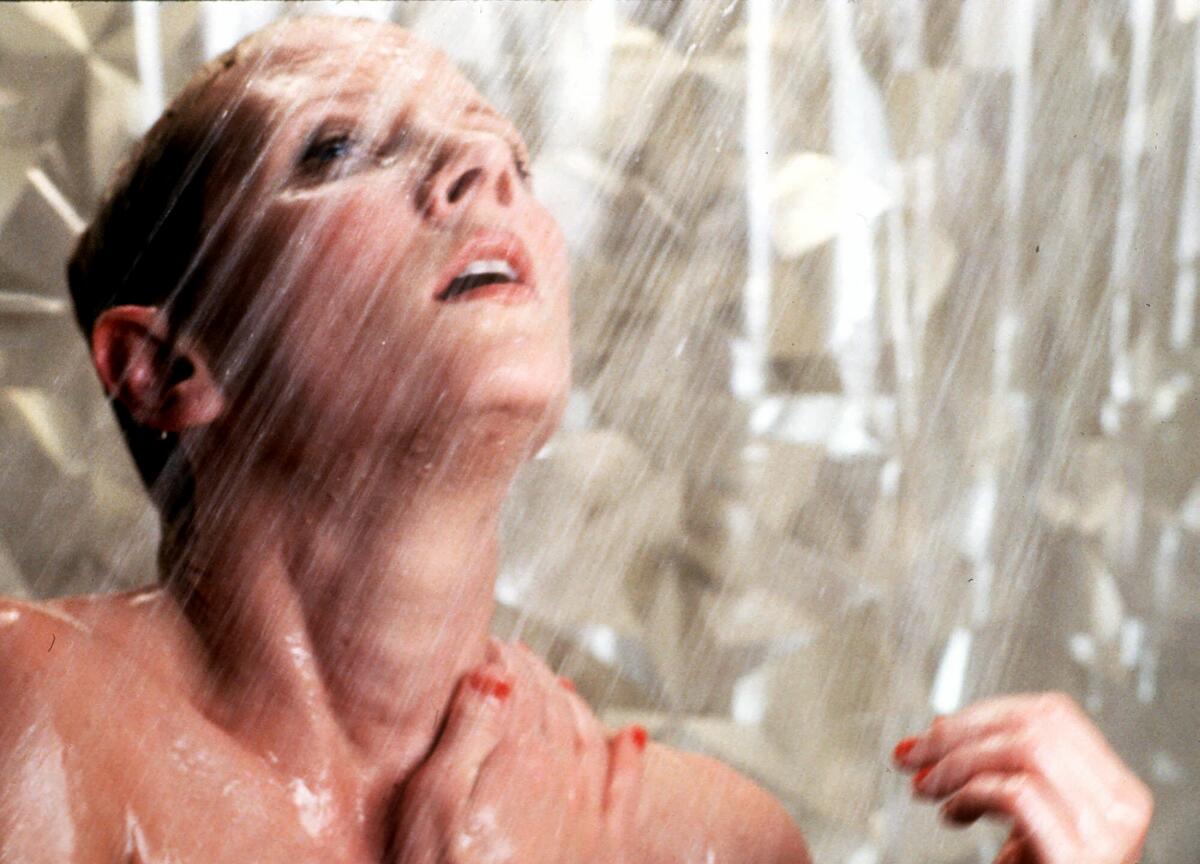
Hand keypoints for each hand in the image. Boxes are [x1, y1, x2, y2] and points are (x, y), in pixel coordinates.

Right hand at [389, 640, 646, 863]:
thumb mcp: (434, 801)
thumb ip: (467, 734)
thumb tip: (494, 676)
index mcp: (522, 759)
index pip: (518, 688)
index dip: (503, 660)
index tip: (488, 644)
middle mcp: (564, 778)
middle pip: (553, 705)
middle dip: (534, 673)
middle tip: (516, 653)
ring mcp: (587, 813)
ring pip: (589, 735)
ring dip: (573, 702)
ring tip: (557, 680)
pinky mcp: (602, 848)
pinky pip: (625, 791)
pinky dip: (632, 759)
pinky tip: (634, 738)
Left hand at [892, 693, 1151, 863]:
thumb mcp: (1025, 825)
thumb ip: (998, 776)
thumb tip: (939, 730)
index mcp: (1113, 791)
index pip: (1052, 715)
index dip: (984, 714)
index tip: (934, 730)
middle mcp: (1119, 808)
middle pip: (1034, 725)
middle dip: (960, 731)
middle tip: (913, 756)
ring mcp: (1107, 834)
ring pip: (1024, 750)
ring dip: (958, 762)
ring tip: (927, 788)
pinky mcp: (1081, 858)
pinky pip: (1018, 793)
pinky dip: (970, 793)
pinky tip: (953, 814)